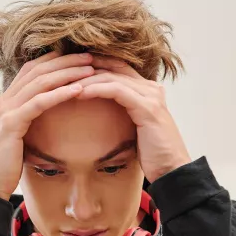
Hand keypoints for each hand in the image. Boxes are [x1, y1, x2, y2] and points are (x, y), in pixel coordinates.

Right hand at [0, 52, 94, 198]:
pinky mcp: (11, 124)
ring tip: (90, 69)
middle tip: (90, 57)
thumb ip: (25, 119)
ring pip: (40, 82)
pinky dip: (59, 94)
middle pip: (37, 70)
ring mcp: (6, 110)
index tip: (79, 58)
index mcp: (6, 101)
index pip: (32, 69)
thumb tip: (40, 114)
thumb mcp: (16, 136)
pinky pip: (39, 103)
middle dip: (65, 61)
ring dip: (67, 73)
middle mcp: (4, 100)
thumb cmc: (5, 165)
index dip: (55, 59)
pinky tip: (78, 90)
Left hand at [74, 58, 190, 182]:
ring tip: (66, 85)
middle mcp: (151, 88)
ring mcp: (151, 96)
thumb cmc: (152, 154)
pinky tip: (81, 94)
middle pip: (114, 67)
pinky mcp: (148, 107)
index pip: (118, 67)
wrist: (172, 170)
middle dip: (87, 68)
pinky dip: (97, 90)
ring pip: (113, 77)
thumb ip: (123, 114)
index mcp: (148, 91)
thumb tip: (100, 112)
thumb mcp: (134, 128)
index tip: (70, 71)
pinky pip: (117, 91)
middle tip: (63, 73)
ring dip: (87, 79)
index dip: (94, 65)